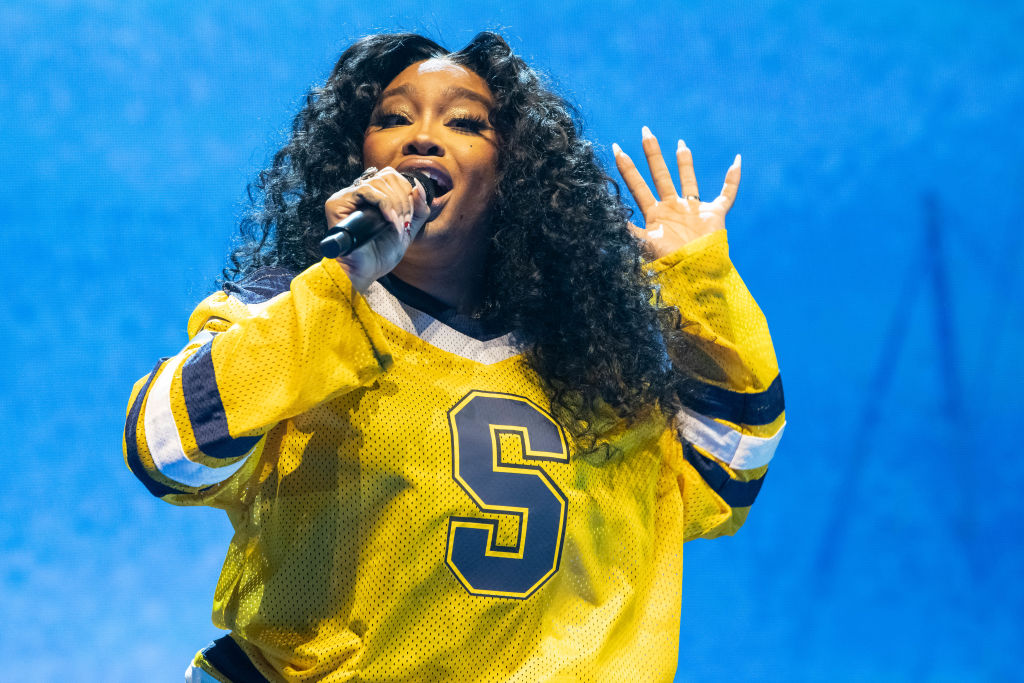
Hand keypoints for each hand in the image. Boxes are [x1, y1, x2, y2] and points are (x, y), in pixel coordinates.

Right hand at [324, 167, 430, 291]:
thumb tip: (418, 186)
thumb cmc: (383, 253)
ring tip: (396, 223)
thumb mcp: (409, 228)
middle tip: (404, 221)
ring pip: (378, 183)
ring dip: (394, 204)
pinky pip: (365, 190)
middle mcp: (358, 193)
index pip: (392, 176)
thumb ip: (419, 208)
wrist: (367, 272)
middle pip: (387, 176)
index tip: (410, 216)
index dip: (406, 192)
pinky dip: (383, 203)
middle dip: (403, 200)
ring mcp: (346, 197)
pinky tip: (388, 219)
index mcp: (373, 196)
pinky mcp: (337, 203)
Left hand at [612, 126, 740, 259]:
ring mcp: (693, 210)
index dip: (626, 168)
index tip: (615, 147)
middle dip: (652, 153)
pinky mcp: (714, 214)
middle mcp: (672, 208)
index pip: (637, 186)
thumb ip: (628, 231)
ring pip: (688, 179)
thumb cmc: (669, 264)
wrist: (696, 276)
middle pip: (660, 175)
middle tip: (645, 131)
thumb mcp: (644, 246)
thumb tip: (607, 218)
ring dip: (685, 162)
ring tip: (679, 143)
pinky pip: (727, 192)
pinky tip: (737, 159)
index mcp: (654, 215)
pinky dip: (733, 178)